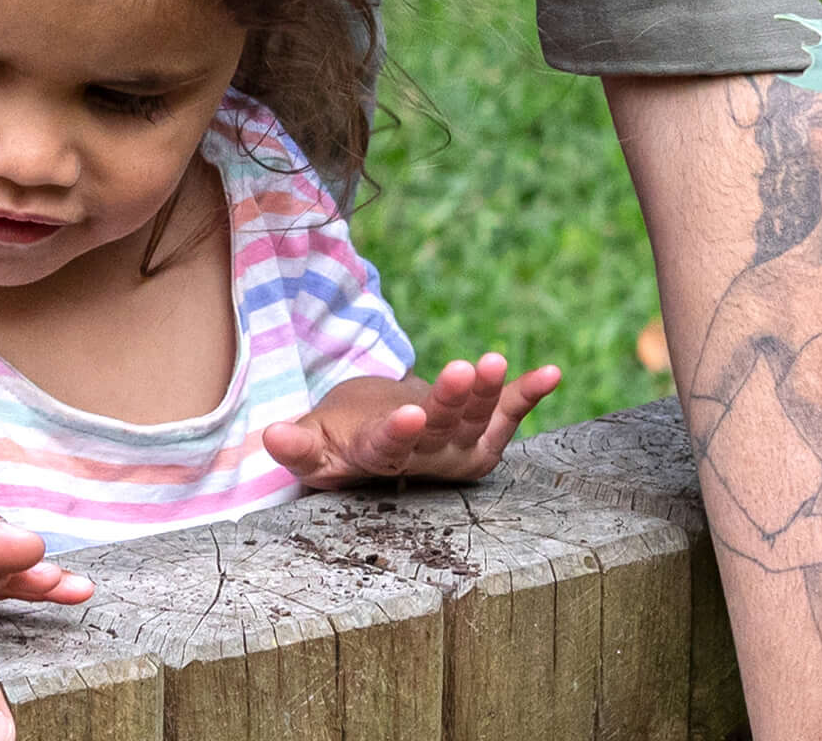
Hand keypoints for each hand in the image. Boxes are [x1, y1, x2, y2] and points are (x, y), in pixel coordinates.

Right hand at [259, 357, 568, 487]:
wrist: (380, 442)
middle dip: (453, 400)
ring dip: (487, 390)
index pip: (389, 449)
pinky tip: (552, 373)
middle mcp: (426, 458)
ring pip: (476, 418)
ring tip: (493, 361)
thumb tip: (270, 437)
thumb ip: (297, 445)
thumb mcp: (311, 445)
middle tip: (461, 371)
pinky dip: (529, 393)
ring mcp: (459, 446)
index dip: (399, 433)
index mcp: (378, 459)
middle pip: (441, 430)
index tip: (409, 415)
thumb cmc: (337, 441)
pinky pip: (509, 412)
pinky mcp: (484, 431)